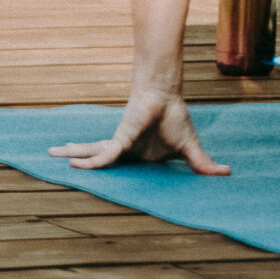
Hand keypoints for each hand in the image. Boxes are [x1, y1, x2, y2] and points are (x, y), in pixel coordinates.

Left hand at [49, 89, 227, 172]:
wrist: (167, 95)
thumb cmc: (174, 118)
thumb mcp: (189, 148)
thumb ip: (201, 164)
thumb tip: (228, 173)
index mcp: (138, 155)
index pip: (118, 168)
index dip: (105, 173)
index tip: (91, 183)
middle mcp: (125, 150)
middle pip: (98, 159)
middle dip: (78, 161)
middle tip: (58, 164)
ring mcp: (121, 143)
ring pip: (94, 154)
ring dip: (73, 155)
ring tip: (51, 155)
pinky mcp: (122, 137)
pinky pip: (107, 154)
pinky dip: (93, 161)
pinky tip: (76, 164)